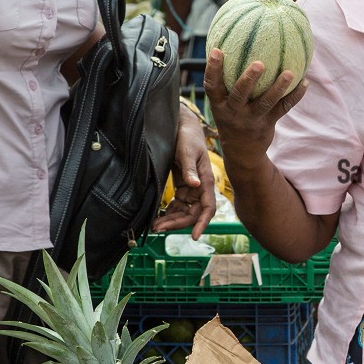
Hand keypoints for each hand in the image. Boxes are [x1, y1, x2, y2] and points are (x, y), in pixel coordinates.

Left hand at [153, 108, 217, 237]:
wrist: (181, 127)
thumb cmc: (188, 137)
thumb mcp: (187, 151)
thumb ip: (190, 168)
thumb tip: (195, 185)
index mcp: (206, 181)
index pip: (208, 208)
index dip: (202, 223)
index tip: (195, 236)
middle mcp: (200, 188)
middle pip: (192, 214)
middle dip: (177, 223)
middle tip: (158, 228)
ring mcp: (191, 188)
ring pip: (184, 212)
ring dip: (171, 220)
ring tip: (155, 225)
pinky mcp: (182, 186)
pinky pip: (177, 205)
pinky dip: (169, 212)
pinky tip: (158, 216)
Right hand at [204, 49, 306, 164]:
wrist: (241, 152)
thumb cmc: (231, 116)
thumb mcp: (221, 103)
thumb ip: (223, 80)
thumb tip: (226, 43)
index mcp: (219, 104)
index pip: (211, 86)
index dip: (213, 69)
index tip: (217, 50)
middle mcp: (233, 112)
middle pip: (239, 95)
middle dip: (248, 80)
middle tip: (259, 64)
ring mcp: (251, 119)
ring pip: (265, 103)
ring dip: (278, 88)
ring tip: (289, 73)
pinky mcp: (267, 124)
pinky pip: (283, 109)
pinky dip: (295, 96)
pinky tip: (305, 82)